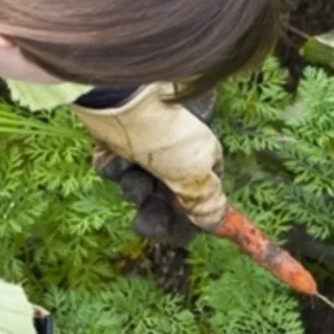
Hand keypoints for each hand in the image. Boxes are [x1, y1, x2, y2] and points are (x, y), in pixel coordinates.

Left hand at [72, 85, 227, 237]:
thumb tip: (219, 224)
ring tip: (136, 178)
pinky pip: (113, 169)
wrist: (124, 101)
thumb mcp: (196, 173)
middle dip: (157, 213)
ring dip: (136, 189)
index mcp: (200, 161)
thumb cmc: (167, 134)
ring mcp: (143, 150)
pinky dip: (115, 167)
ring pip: (137, 187)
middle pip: (165, 200)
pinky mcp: (115, 144)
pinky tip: (118, 156)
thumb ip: (206, 203)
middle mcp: (172, 157)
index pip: (200, 200)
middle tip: (149, 219)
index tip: (183, 232)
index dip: (191, 220)